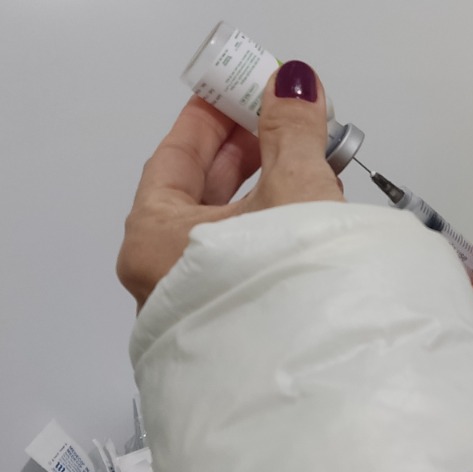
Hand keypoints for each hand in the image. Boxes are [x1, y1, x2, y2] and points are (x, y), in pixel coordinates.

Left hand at [117, 60, 344, 308]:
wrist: (320, 390)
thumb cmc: (288, 282)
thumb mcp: (294, 189)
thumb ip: (293, 130)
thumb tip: (292, 80)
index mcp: (151, 239)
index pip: (173, 157)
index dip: (209, 115)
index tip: (239, 84)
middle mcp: (162, 278)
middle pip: (197, 192)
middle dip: (246, 148)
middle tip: (283, 114)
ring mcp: (198, 306)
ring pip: (225, 230)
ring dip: (267, 187)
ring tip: (311, 156)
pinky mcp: (235, 328)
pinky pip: (243, 262)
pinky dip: (272, 229)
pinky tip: (311, 214)